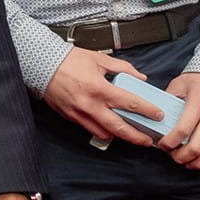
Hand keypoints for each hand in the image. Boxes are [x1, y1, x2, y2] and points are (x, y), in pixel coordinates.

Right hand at [44, 45, 159, 144]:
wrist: (42, 66)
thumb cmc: (68, 61)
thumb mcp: (99, 59)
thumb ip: (123, 68)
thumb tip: (139, 76)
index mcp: (100, 88)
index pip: (130, 103)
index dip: (147, 111)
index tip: (157, 115)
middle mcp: (91, 105)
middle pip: (119, 128)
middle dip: (137, 137)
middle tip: (148, 140)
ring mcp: (80, 114)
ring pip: (105, 134)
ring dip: (119, 136)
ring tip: (130, 135)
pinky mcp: (72, 118)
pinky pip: (91, 130)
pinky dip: (102, 131)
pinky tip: (110, 129)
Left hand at [161, 72, 199, 173]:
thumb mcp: (180, 84)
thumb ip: (168, 100)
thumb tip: (155, 117)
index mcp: (199, 102)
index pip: (182, 130)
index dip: (170, 143)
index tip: (163, 146)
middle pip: (198, 146)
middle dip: (182, 157)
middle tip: (175, 157)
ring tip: (190, 163)